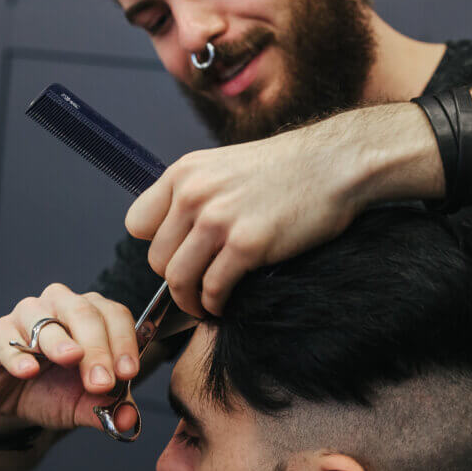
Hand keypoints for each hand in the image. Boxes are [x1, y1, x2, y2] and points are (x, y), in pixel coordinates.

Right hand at [0, 284, 140, 434]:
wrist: (11, 403)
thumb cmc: (52, 390)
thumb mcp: (83, 403)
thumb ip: (107, 408)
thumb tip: (127, 419)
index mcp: (91, 316)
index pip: (114, 315)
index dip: (123, 341)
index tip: (127, 372)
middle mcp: (61, 306)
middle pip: (83, 312)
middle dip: (97, 348)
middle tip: (101, 381)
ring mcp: (26, 316)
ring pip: (44, 318)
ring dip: (59, 341)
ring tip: (70, 359)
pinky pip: (6, 337)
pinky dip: (18, 355)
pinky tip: (28, 371)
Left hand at [125, 103, 441, 316]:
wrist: (334, 164)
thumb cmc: (286, 169)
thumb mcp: (225, 167)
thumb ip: (196, 194)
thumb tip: (177, 235)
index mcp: (184, 173)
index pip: (137, 224)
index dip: (156, 246)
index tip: (175, 259)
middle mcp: (193, 194)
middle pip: (156, 258)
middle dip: (174, 280)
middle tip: (196, 288)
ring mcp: (218, 219)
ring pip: (178, 280)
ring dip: (190, 302)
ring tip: (204, 306)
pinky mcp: (246, 245)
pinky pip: (213, 289)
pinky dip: (214, 305)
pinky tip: (224, 305)